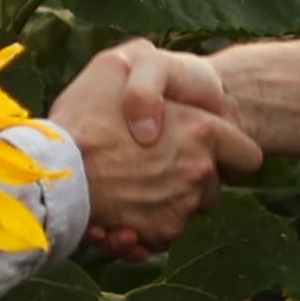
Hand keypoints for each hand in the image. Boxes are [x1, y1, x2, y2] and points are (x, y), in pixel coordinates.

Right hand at [57, 41, 260, 257]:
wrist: (51, 174)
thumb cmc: (82, 117)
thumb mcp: (114, 64)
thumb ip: (145, 62)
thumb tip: (153, 77)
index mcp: (202, 132)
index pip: (248, 155)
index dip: (225, 151)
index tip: (199, 149)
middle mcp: (199, 173)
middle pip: (213, 186)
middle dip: (190, 179)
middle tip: (150, 166)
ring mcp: (180, 208)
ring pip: (185, 212)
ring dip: (163, 204)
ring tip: (125, 191)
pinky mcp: (157, 236)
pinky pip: (160, 237)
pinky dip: (143, 231)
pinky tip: (117, 218)